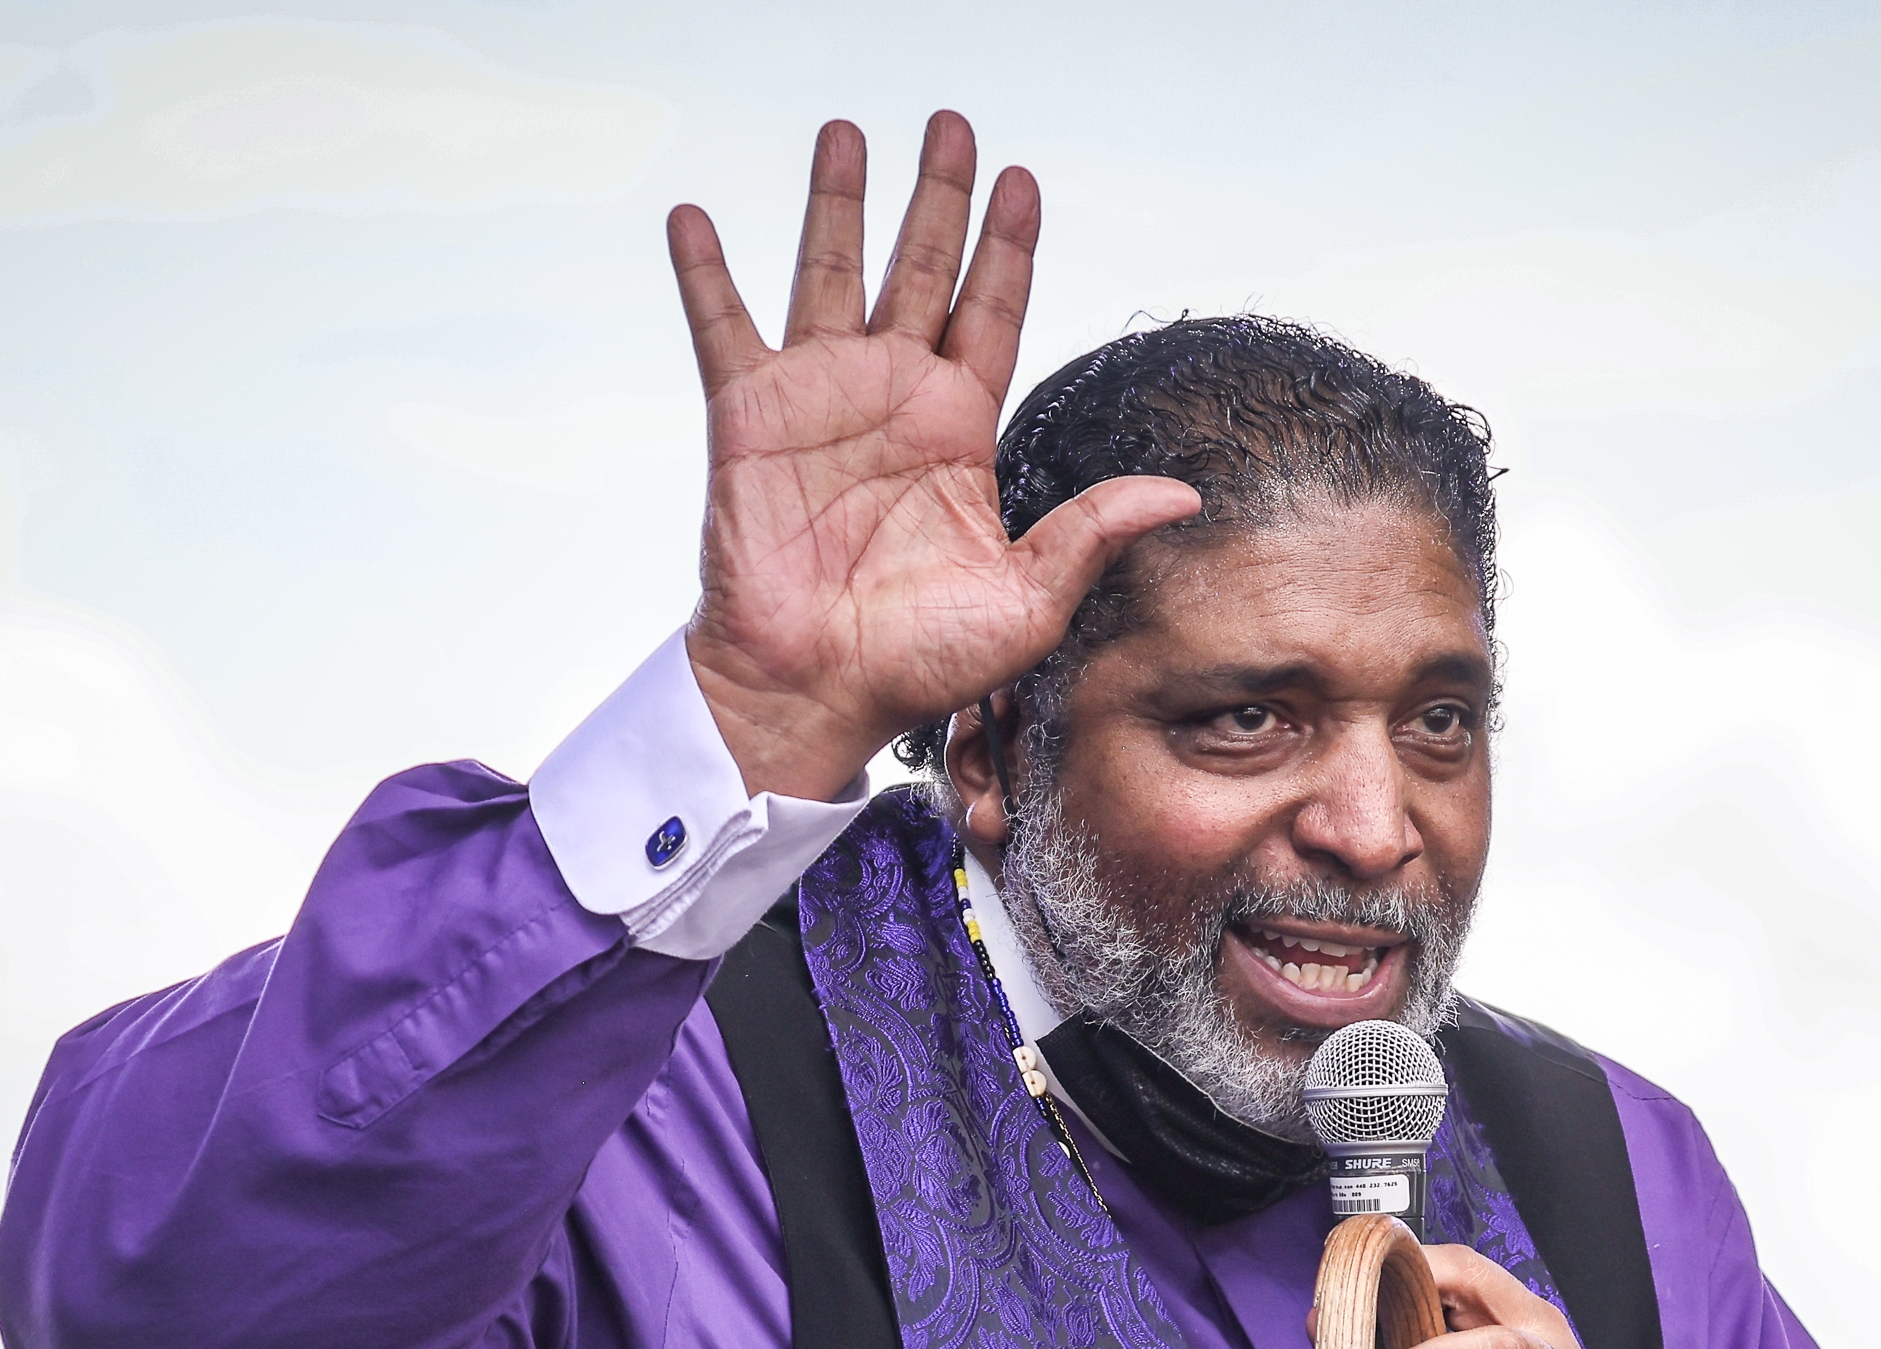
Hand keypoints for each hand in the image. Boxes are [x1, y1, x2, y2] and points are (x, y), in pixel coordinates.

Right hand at [666, 113, 1202, 801]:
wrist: (818, 692)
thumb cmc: (918, 662)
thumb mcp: (1030, 600)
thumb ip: (1096, 532)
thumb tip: (1185, 496)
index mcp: (960, 429)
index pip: (994, 312)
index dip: (1008, 247)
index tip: (1022, 181)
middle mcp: (893, 398)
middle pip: (922, 270)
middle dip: (937, 196)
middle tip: (952, 125)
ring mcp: (819, 399)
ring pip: (830, 272)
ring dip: (837, 201)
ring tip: (845, 133)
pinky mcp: (751, 417)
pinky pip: (724, 328)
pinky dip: (706, 273)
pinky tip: (694, 218)